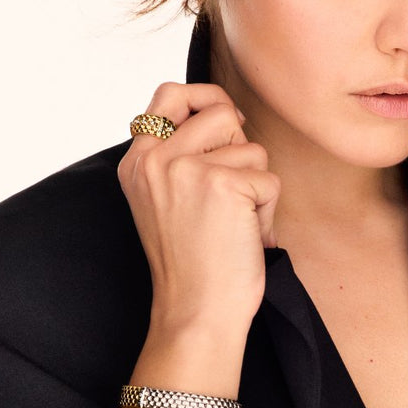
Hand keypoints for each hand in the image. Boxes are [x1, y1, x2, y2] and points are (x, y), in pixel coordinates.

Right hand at [118, 82, 279, 336]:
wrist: (195, 313)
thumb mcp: (166, 198)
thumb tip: (230, 113)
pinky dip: (267, 211)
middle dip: (239, 147)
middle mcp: (155, 159)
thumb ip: (182, 154)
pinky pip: (269, 179)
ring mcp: (187, 168)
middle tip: (231, 190)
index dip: (206, 99)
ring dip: (255, 185)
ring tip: (234, 222)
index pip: (170, 94)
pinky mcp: (222, 184)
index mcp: (138, 160)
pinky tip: (246, 237)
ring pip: (251, 146)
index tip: (227, 124)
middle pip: (220, 111)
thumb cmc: (192, 260)